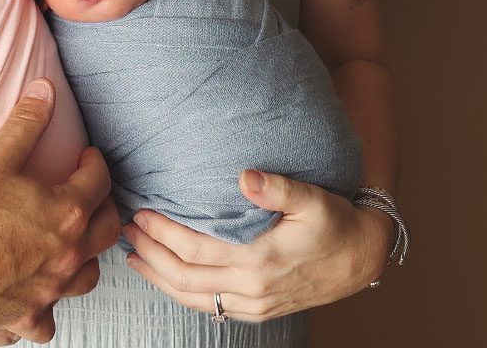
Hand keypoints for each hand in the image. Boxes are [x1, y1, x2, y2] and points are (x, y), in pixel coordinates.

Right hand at [0, 79, 121, 342]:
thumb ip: (27, 121)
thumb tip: (46, 89)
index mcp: (66, 213)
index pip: (98, 182)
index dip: (95, 164)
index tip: (87, 156)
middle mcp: (67, 255)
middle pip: (106, 231)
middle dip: (103, 208)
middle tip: (89, 195)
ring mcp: (49, 290)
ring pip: (86, 278)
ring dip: (84, 258)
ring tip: (72, 243)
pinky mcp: (26, 316)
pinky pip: (49, 319)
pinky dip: (47, 306)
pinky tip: (37, 292)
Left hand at [124, 169, 392, 321]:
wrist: (361, 258)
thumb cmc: (333, 222)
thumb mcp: (310, 197)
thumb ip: (276, 186)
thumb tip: (244, 176)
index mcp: (258, 259)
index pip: (194, 248)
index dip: (162, 231)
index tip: (140, 211)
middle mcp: (252, 288)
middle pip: (184, 276)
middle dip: (150, 252)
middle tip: (125, 229)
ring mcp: (254, 303)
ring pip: (192, 297)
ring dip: (158, 276)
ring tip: (133, 254)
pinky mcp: (258, 309)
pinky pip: (210, 308)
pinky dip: (181, 294)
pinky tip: (165, 279)